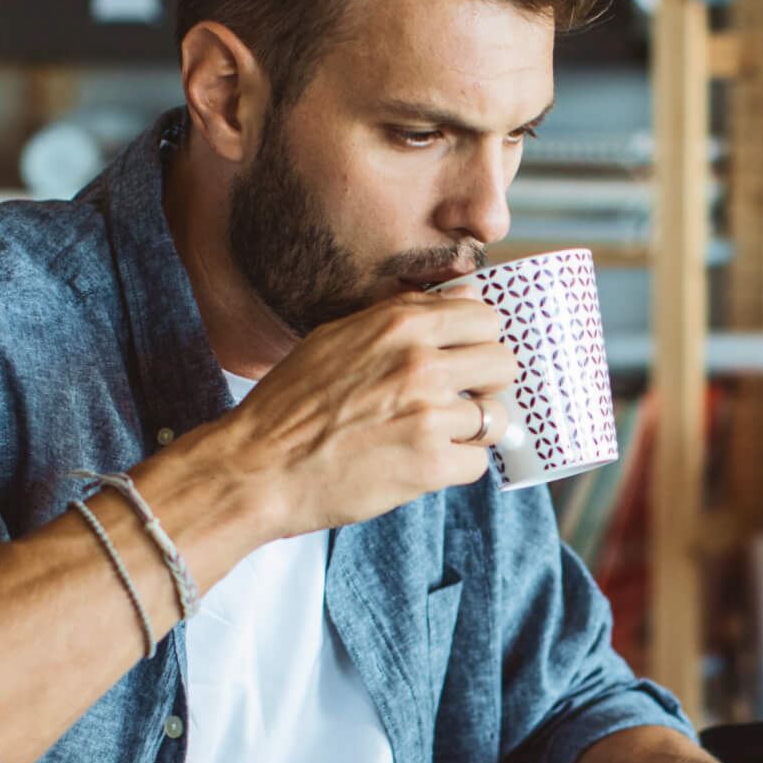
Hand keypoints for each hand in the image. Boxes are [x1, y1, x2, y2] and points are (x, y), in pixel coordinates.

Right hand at [188, 291, 517, 541]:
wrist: (259, 466)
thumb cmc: (293, 403)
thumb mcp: (339, 337)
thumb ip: (402, 316)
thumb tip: (463, 295)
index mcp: (399, 325)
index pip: (485, 317)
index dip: (477, 342)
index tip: (462, 361)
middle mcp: (420, 363)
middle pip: (504, 363)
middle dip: (486, 384)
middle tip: (456, 401)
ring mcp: (429, 415)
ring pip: (496, 417)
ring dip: (471, 430)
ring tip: (434, 436)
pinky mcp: (430, 465)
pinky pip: (478, 462)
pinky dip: (455, 467)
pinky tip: (421, 464)